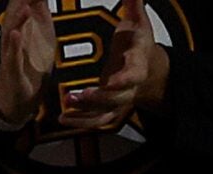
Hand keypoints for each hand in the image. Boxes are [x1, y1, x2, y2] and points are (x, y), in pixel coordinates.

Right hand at [0, 0, 56, 127]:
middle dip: (20, 5)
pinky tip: (16, 35)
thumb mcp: (41, 34)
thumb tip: (42, 0)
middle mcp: (13, 39)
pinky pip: (13, 57)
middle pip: (15, 17)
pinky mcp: (13, 70)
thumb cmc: (28, 65)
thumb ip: (41, 13)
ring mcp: (11, 54)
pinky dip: (14, 46)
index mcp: (21, 28)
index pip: (23, 6)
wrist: (16, 96)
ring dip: (18, 20)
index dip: (29, 0)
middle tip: (26, 0)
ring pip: (12, 33)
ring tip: (25, 8)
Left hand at [61, 0, 167, 130]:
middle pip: (115, 98)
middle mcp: (129, 87)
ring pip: (104, 113)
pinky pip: (95, 121)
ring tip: (66, 107)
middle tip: (76, 96)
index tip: (111, 82)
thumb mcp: (138, 23)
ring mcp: (118, 101)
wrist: (148, 68)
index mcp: (137, 65)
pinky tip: (64, 118)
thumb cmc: (138, 44)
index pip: (133, 75)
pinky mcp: (108, 109)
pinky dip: (80, 122)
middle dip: (96, 99)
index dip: (123, 80)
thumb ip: (133, 6)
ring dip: (84, 114)